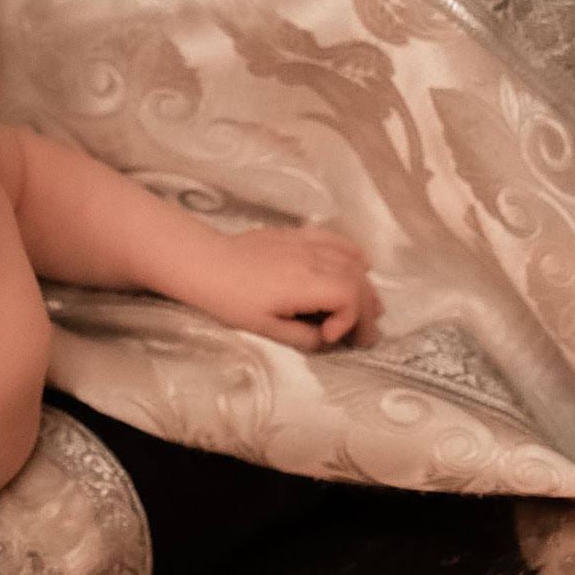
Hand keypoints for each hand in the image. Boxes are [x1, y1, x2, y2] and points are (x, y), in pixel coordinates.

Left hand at [192, 227, 379, 350]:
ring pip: (350, 260)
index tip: (332, 336)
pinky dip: (352, 252)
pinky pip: (334, 239)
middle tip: (364, 336)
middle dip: (365, 310)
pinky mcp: (296, 235)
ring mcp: (304, 243)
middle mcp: (310, 258)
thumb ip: (304, 337)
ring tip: (370, 309)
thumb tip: (327, 339)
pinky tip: (361, 264)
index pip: (349, 295)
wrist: (205, 264)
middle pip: (356, 279)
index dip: (351, 320)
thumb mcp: (266, 330)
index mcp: (302, 282)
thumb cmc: (230, 300)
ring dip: (365, 285)